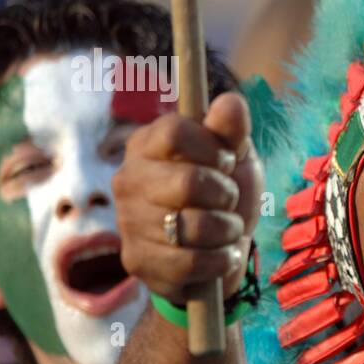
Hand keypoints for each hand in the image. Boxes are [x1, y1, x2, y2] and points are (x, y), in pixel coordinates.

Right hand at [114, 93, 263, 304]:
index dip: (213, 149)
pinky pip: (190, 262)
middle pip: (188, 182)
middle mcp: (128, 179)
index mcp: (147, 144)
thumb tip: (231, 101)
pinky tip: (221, 254)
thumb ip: (231, 129)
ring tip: (226, 229)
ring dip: (227, 230)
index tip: (226, 161)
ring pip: (194, 226)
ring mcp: (128, 222)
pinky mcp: (137, 261)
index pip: (175, 133)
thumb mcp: (235, 157)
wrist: (221, 249)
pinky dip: (220, 260)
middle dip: (226, 196)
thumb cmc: (224, 195)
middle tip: (228, 201)